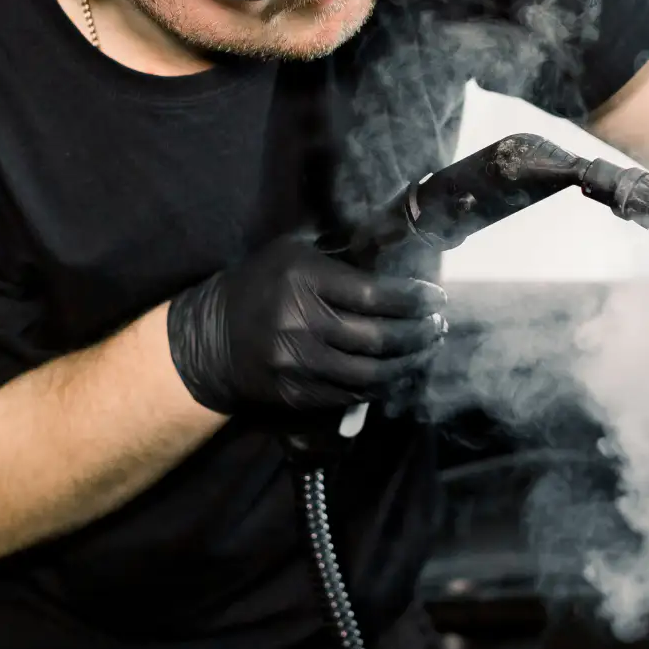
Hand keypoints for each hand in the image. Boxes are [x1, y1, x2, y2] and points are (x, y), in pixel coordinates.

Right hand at [165, 236, 447, 416]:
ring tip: (427, 349)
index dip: (413, 300)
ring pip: (370, 373)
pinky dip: (381, 385)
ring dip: (409, 362)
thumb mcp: (293, 253)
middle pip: (378, 336)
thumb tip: (399, 255)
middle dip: (420, 333)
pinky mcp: (295, 393)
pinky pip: (350, 394)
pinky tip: (397, 371)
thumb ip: (341, 256)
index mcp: (303, 280)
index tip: (436, 298)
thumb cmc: (260, 284)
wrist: (210, 336)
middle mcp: (299, 323)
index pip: (373, 294)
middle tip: (439, 325)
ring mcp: (296, 363)